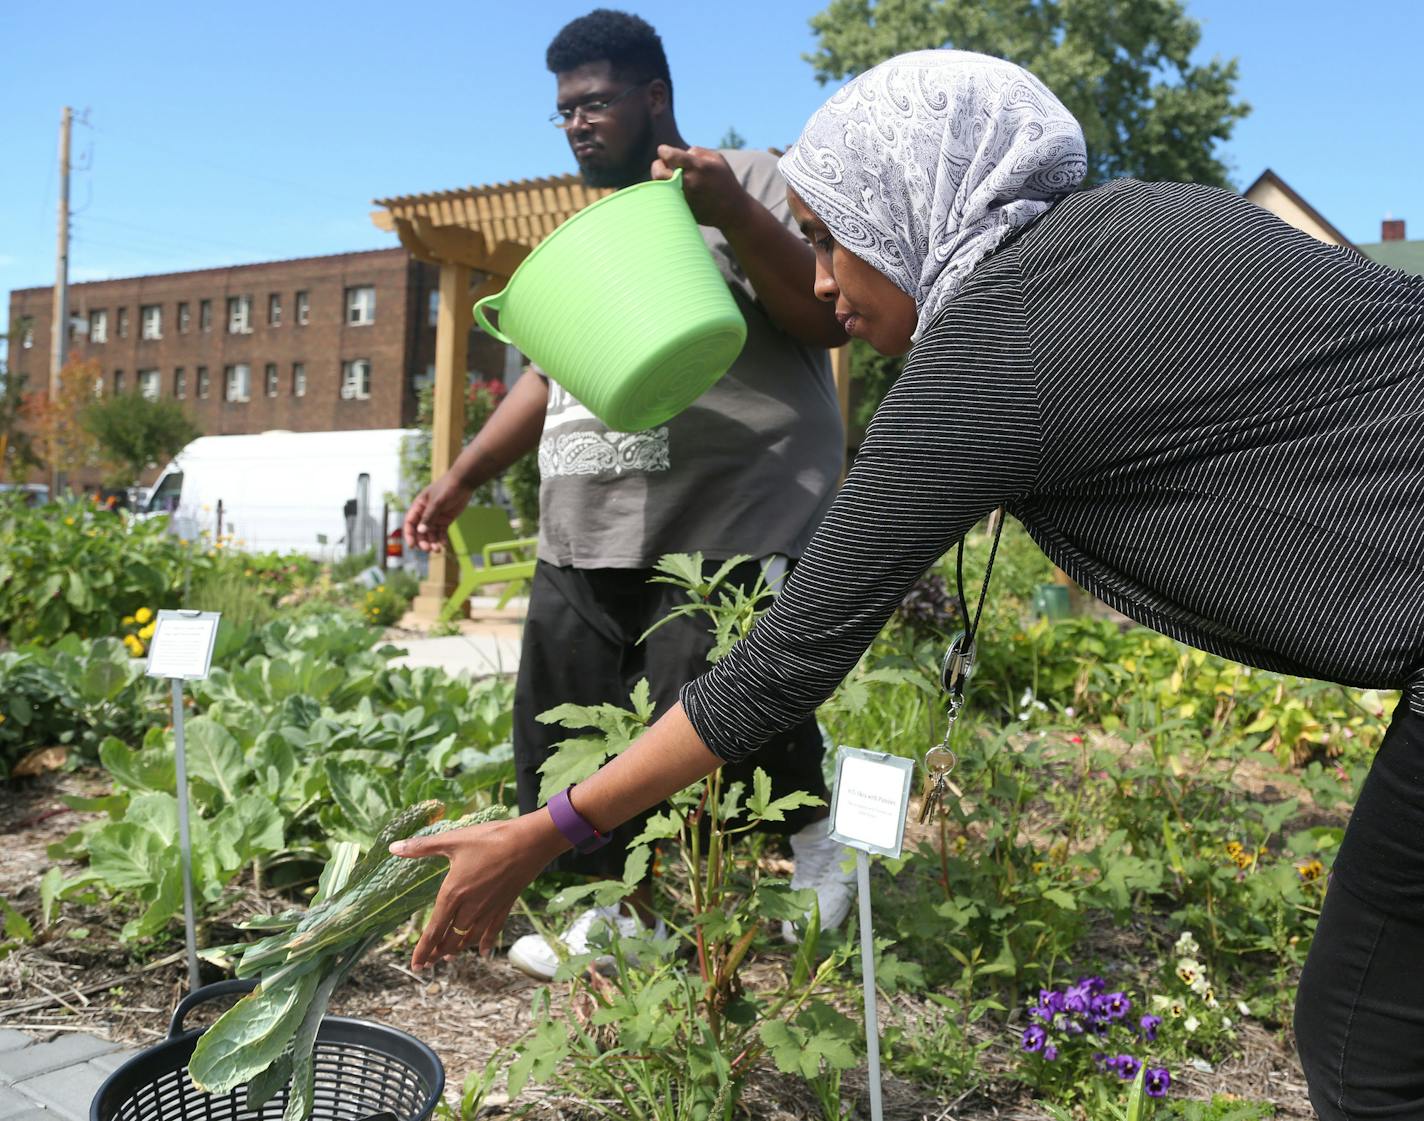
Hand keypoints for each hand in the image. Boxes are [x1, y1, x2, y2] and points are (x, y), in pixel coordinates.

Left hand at [391, 813, 565, 969]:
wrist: (530, 843)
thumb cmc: (491, 839)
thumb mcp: (453, 840)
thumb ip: (422, 847)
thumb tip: (393, 848)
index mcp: (453, 893)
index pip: (434, 929)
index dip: (423, 949)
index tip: (415, 965)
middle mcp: (470, 907)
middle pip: (451, 938)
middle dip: (437, 953)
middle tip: (427, 964)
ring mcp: (489, 908)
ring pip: (470, 938)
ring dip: (457, 949)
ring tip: (448, 957)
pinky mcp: (505, 904)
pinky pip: (493, 930)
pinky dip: (486, 943)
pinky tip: (483, 952)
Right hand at [402, 473, 473, 552]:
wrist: (464, 483)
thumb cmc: (447, 488)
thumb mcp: (437, 502)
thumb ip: (429, 517)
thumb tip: (420, 531)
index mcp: (418, 507)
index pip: (410, 523)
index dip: (409, 535)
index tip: (412, 546)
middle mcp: (425, 514)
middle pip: (420, 531)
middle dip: (422, 541)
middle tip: (428, 549)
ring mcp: (435, 518)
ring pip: (430, 534)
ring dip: (432, 542)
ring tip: (437, 550)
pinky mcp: (445, 520)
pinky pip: (441, 533)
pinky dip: (441, 539)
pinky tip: (444, 545)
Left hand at [651, 145, 752, 232]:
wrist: (733, 211)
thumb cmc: (725, 181)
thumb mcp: (717, 159)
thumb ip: (697, 151)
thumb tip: (679, 153)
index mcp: (698, 167)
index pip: (670, 155)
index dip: (664, 151)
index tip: (664, 151)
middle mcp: (689, 182)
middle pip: (658, 172)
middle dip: (657, 166)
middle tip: (662, 165)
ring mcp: (684, 198)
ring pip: (659, 187)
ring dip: (661, 180)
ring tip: (668, 177)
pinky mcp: (682, 209)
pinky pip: (666, 198)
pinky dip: (666, 192)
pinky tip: (673, 189)